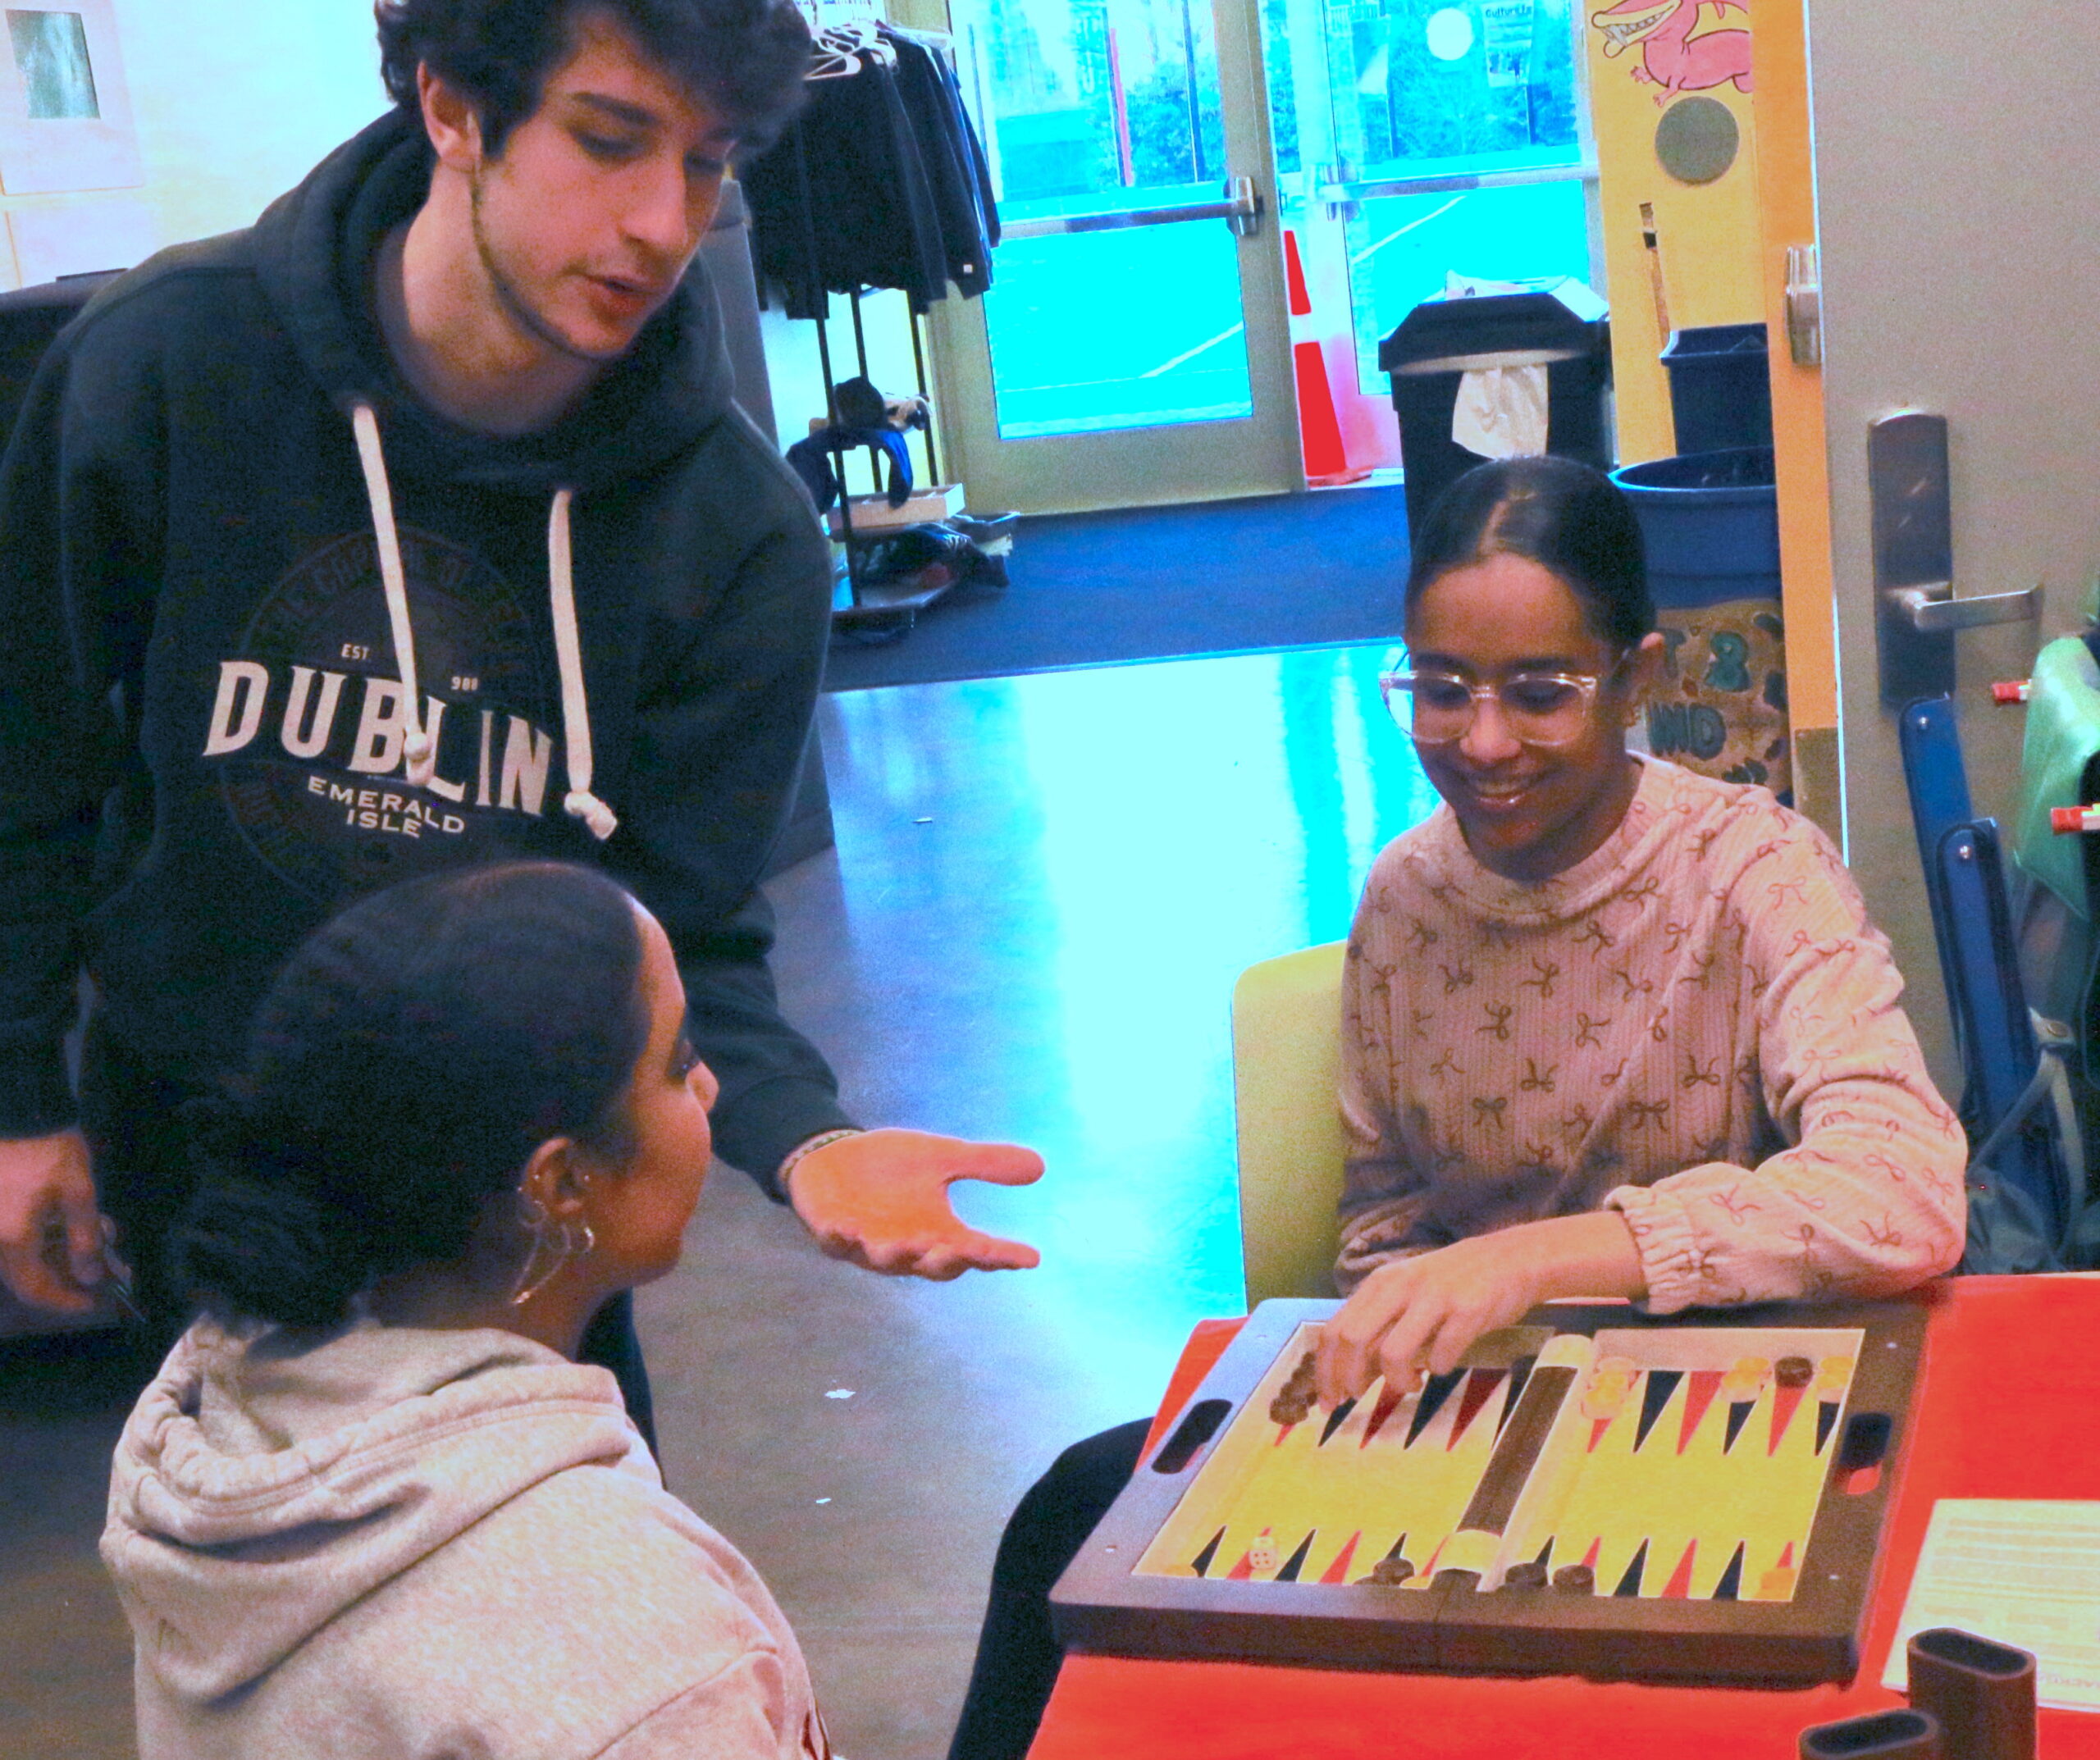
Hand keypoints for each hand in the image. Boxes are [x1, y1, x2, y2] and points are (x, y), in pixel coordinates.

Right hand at [0, 1128, 108, 1313]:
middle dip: (76, 1273)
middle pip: (34, 1276)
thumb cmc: (49, 1153)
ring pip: (32, 1256)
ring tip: (106, 1238)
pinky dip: (53, 1238)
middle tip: (112, 1266)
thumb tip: (91, 1278)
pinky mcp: (0, 1216)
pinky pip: (25, 1238)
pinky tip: (83, 1224)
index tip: (100, 1300)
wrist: (21, 1114)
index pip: (35, 1291)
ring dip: (69, 1253)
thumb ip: (84, 1240)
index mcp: (11, 1242)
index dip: (68, 1301)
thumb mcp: (78, 1194)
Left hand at [786, 1128, 1043, 1279]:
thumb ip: (983, 1163)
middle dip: (945, 1262)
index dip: (1002, 1256)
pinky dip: (839, 1240)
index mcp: (939, 1232)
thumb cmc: (892, 1165)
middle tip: (958, 1253)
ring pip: (886, 1260)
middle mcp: (909, 1247)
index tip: (1030, 1257)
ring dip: (894, 1255)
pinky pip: (835, 1245)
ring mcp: (869, 1245)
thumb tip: (1040, 1167)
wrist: (835, 1158)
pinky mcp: (833, 1235)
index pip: (978, 1250)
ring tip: (903, 1245)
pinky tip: (843, 1229)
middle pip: (933, 1266)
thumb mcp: (941, 1157)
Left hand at [1313, 1212, 1645, 1407]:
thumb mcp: (1406, 1297)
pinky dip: (1438, 1370)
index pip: (1336, 1329)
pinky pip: (1441, 1355)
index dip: (1326, 1369)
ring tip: (1409, 1384)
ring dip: (1396, 1380)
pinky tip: (1443, 1366)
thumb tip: (1349, 1376)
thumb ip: (1378, 1329)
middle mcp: (1399, 1287)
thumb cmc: (1451, 1284)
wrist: (1510, 1259)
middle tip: (1354, 1400)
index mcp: (1379, 1284)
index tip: (1328, 1400)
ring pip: (1393, 1351)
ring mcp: (1433, 1297)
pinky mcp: (1467, 1311)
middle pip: (1353, 1339)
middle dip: (1346, 1379)